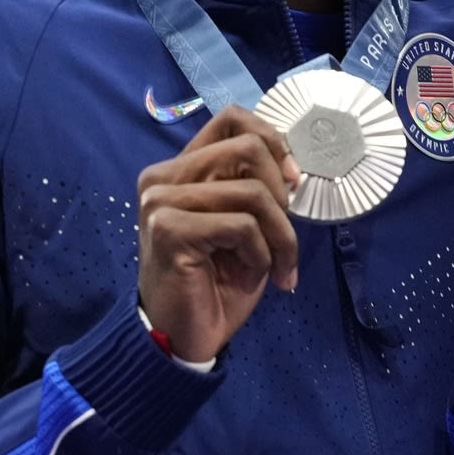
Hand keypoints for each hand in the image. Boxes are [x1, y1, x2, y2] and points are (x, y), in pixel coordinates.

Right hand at [136, 106, 302, 362]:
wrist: (185, 335)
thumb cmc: (218, 281)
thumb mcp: (246, 224)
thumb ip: (255, 185)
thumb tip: (292, 165)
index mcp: (182, 168)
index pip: (232, 119)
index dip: (273, 140)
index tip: (293, 179)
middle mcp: (163, 177)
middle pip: (249, 148)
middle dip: (282, 195)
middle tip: (282, 235)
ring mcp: (160, 201)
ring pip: (253, 192)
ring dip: (280, 235)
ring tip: (273, 265)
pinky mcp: (167, 229)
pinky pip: (242, 225)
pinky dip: (262, 253)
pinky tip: (250, 275)